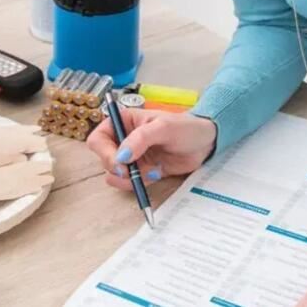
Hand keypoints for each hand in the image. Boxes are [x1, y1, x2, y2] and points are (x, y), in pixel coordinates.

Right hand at [86, 109, 216, 188]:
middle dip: (116, 168)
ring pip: (115, 174)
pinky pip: (130, 182)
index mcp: (124, 122)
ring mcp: (133, 157)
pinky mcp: (143, 171)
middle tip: (132, 171)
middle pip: (104, 158)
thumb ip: (140, 139)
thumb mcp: (163, 127)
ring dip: (128, 178)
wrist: (207, 143)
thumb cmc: (186, 127)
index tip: (119, 162)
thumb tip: (121, 157)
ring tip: (148, 171)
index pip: (99, 138)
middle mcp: (125, 139)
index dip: (104, 152)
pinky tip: (155, 174)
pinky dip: (138, 184)